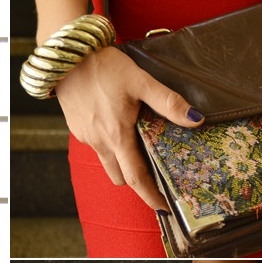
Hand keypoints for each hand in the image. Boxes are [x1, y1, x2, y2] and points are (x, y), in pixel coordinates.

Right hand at [55, 47, 204, 211]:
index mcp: (117, 136)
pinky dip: (110, 146)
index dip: (151, 196)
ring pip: (107, 163)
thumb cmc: (104, 67)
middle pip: (120, 178)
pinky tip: (117, 127)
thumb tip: (195, 119)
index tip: (164, 207)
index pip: (136, 179)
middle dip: (138, 182)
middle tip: (157, 178)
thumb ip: (168, 101)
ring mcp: (86, 137)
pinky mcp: (77, 128)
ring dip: (123, 164)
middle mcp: (100, 142)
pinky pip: (97, 147)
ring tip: (139, 151)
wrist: (66, 55)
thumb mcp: (140, 80)